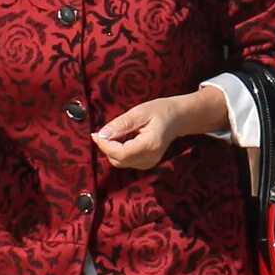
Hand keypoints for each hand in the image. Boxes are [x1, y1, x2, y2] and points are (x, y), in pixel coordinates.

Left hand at [95, 91, 217, 169]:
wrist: (178, 117)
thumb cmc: (161, 110)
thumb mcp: (139, 112)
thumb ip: (120, 124)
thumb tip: (101, 135)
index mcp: (150, 145)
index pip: (121, 154)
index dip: (105, 146)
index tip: (96, 134)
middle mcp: (150, 158)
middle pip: (118, 161)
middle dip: (106, 147)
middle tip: (101, 132)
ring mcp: (149, 163)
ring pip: (120, 163)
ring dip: (112, 150)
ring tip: (115, 133)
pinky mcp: (146, 164)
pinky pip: (126, 162)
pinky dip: (119, 152)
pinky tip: (123, 139)